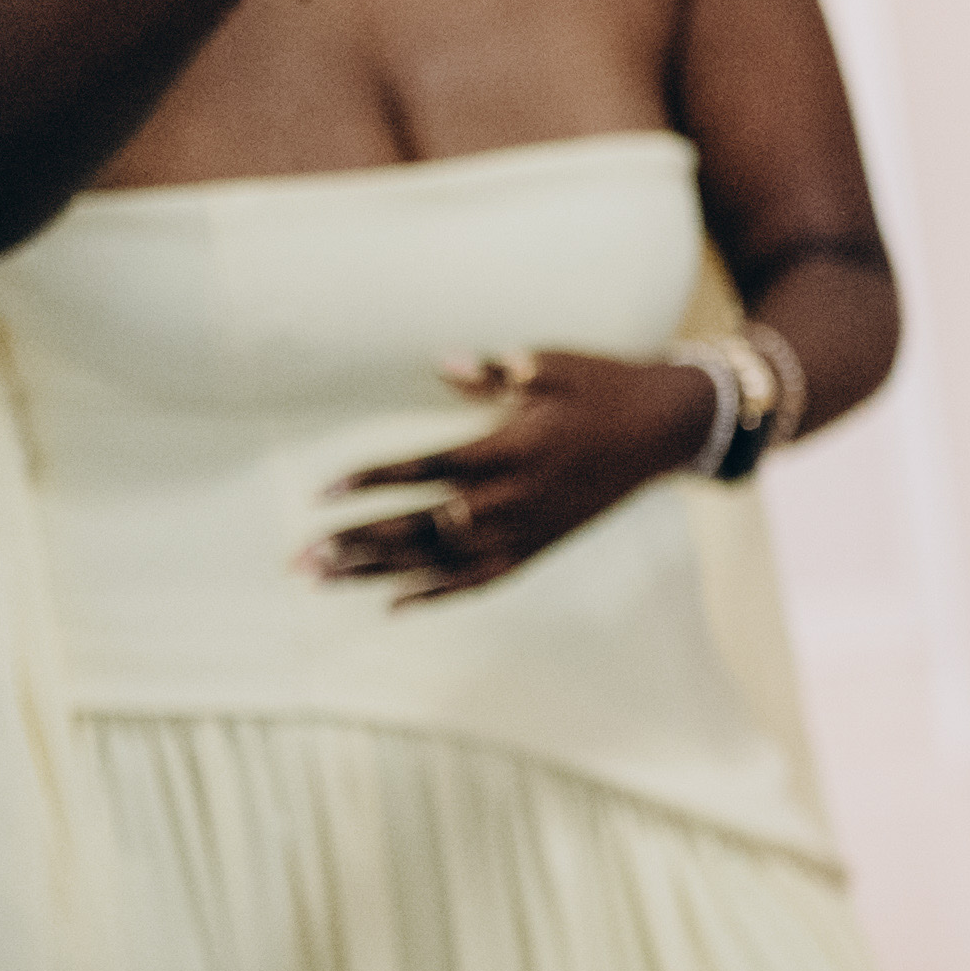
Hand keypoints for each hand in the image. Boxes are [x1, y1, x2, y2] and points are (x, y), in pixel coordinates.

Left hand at [312, 346, 714, 603]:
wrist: (671, 429)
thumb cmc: (606, 386)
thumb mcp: (556, 364)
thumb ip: (496, 373)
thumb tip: (444, 366)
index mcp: (514, 448)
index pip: (427, 470)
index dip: (372, 482)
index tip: (319, 494)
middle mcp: (516, 499)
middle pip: (422, 528)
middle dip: (357, 543)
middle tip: (299, 559)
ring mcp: (528, 530)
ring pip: (441, 562)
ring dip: (378, 574)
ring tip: (322, 581)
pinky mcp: (541, 547)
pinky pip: (482, 580)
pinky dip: (437, 594)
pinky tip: (391, 605)